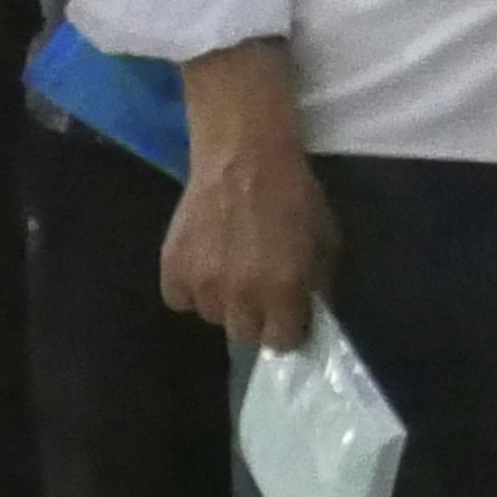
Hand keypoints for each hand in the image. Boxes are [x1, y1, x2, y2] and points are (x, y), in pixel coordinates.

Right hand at [157, 112, 337, 360]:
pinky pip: (180, 300)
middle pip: (245, 335)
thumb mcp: (325, 239)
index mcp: (284, 288)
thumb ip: (317, 284)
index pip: (282, 341)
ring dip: (224, 302)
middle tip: (259, 290)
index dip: (286, 328)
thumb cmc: (293, 193)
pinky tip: (205, 264)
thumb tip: (309, 314)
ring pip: (213, 317)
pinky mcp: (171, 267)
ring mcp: (202, 282)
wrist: (245, 154)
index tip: (287, 314)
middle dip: (256, 318)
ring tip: (231, 268)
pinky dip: (191, 289)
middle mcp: (241, 294)